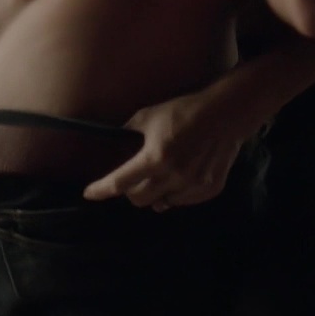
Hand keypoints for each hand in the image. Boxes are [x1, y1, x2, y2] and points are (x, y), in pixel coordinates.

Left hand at [83, 89, 256, 211]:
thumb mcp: (149, 115)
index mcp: (154, 158)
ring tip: (159, 176)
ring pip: (161, 203)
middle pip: (138, 200)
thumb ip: (129, 132)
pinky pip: (183, 201)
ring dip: (154, 193)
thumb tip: (115, 141)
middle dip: (130, 191)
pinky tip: (179, 177)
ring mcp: (193, 186)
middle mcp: (173, 177)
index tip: (89, 193)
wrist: (225, 115)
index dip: (100, 190)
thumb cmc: (184, 111)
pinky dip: (175, 194)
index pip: (120, 182)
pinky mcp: (209, 190)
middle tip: (133, 178)